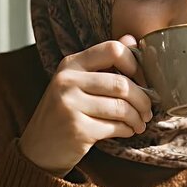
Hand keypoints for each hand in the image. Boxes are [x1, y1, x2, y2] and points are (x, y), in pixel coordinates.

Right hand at [19, 35, 152, 176]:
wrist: (38, 148)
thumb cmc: (65, 111)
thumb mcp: (78, 81)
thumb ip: (104, 61)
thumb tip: (131, 38)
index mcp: (71, 64)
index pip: (113, 50)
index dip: (135, 63)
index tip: (143, 80)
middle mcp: (67, 81)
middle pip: (121, 83)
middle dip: (143, 99)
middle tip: (148, 110)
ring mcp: (70, 105)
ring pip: (121, 107)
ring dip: (137, 117)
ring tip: (140, 123)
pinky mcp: (77, 129)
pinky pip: (115, 127)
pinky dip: (127, 130)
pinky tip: (127, 131)